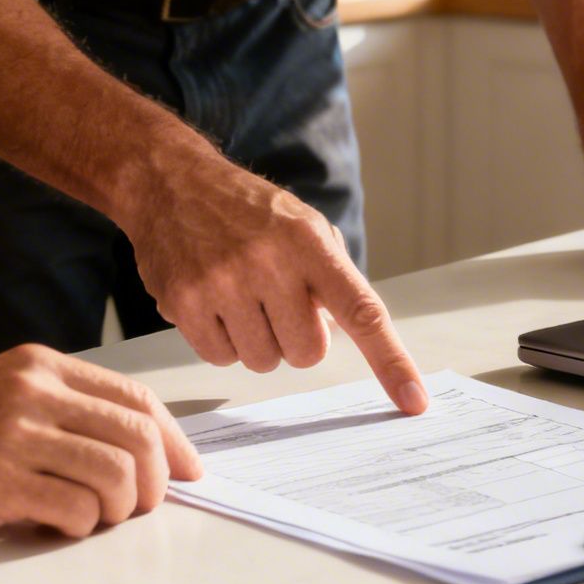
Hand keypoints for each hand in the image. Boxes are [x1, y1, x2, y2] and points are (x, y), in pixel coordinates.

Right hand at [0, 345, 203, 538]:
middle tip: (144, 507)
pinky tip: (56, 527)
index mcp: (39, 367)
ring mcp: (15, 434)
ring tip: (95, 520)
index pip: (136, 398)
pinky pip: (75, 508)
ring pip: (117, 474)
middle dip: (157, 481)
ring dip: (120, 509)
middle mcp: (33, 392)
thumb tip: (128, 449)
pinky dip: (80, 526)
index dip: (173, 440)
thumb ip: (56, 408)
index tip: (188, 470)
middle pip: (138, 436)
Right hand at [120, 154, 428, 414]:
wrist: (170, 182)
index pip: (361, 312)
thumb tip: (346, 334)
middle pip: (307, 353)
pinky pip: (220, 358)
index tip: (413, 401)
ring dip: (258, 341)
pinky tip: (214, 304)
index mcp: (309, 242)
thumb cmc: (247, 211)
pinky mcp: (183, 303)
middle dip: (298, 339)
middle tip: (278, 305)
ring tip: (241, 298)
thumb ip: (332, 279)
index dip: (391, 362)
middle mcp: (267, 263)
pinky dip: (222, 342)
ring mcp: (222, 284)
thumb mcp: (304, 226)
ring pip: (263, 361)